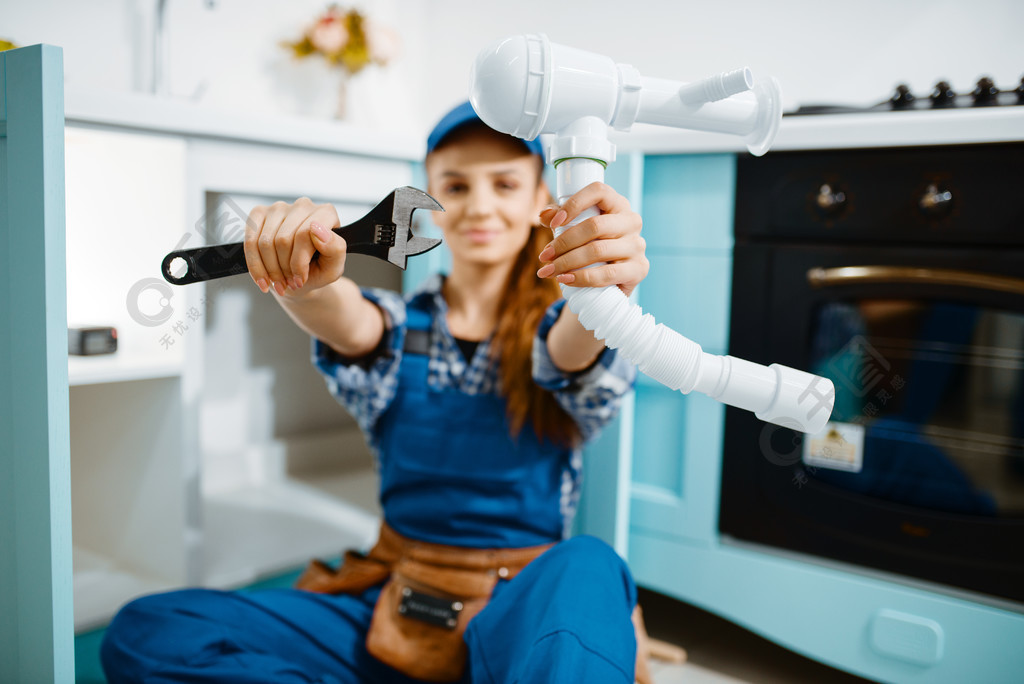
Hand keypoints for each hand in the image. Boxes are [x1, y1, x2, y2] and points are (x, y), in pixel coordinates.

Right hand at [244, 197, 345, 296]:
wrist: (299, 277)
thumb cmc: (319, 270)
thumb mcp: (334, 268)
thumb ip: (335, 249)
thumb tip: (318, 229)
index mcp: (326, 213)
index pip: (305, 234)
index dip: (299, 262)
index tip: (301, 279)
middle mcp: (303, 205)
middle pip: (283, 239)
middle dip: (284, 268)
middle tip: (290, 283)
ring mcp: (279, 208)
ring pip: (265, 242)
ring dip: (270, 270)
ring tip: (280, 282)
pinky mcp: (258, 214)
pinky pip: (250, 242)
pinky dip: (255, 265)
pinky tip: (263, 279)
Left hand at [536, 182, 647, 297]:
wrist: (614, 280)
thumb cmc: (593, 246)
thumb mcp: (576, 228)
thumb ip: (559, 218)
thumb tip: (544, 215)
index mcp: (618, 204)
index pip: (598, 191)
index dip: (574, 204)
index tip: (554, 223)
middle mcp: (631, 221)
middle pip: (594, 226)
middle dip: (563, 242)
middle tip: (544, 256)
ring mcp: (637, 245)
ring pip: (598, 250)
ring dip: (567, 262)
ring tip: (549, 270)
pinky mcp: (639, 268)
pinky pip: (607, 274)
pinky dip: (582, 278)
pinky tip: (565, 279)